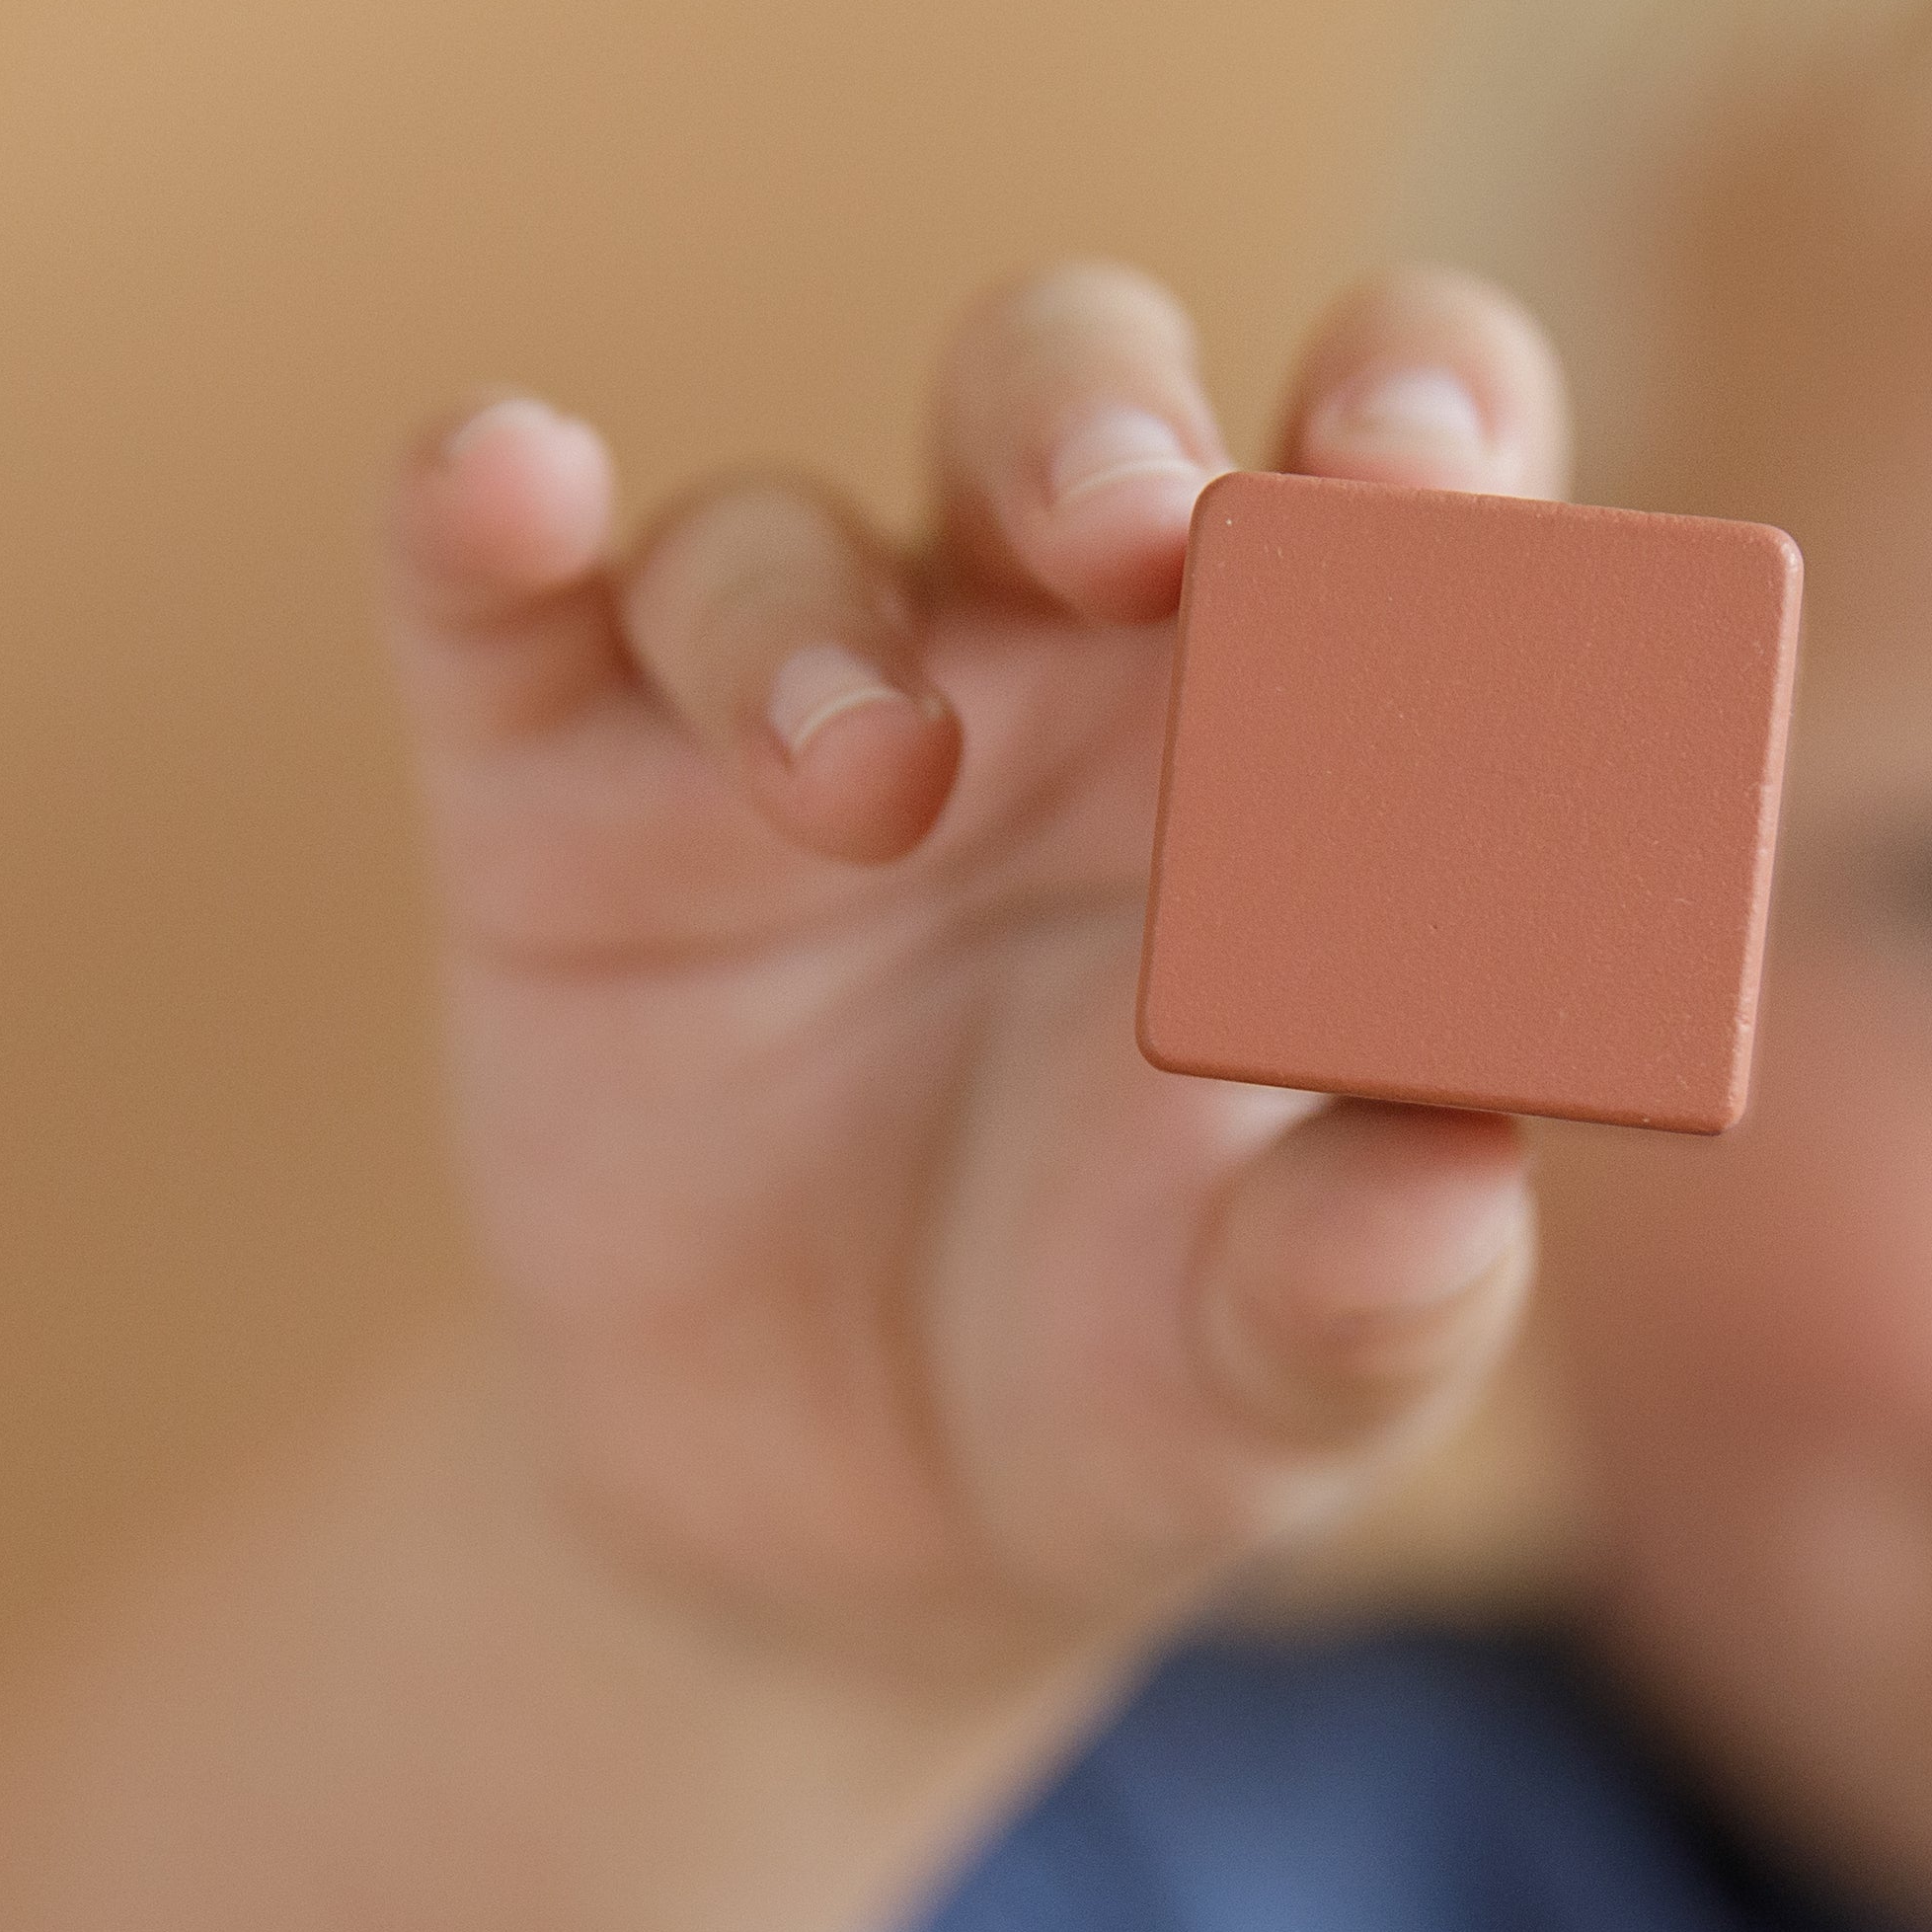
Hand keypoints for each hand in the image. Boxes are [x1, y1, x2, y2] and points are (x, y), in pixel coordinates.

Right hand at [383, 259, 1571, 1682]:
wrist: (865, 1528)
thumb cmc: (1158, 1373)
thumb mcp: (1293, 1367)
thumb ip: (1378, 1279)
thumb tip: (1450, 1189)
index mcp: (1314, 733)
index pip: (1395, 466)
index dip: (1422, 413)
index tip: (1428, 486)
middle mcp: (1060, 668)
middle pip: (1078, 403)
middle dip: (1100, 418)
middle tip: (1137, 531)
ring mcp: (807, 718)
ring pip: (790, 531)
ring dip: (809, 616)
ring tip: (865, 788)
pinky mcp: (561, 807)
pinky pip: (492, 606)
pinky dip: (482, 519)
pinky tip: (505, 488)